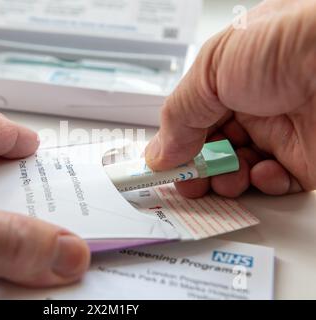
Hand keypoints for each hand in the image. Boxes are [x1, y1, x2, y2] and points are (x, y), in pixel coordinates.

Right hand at [145, 0, 315, 197]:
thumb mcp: (212, 69)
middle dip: (197, 167)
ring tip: (222, 180)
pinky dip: (262, 185)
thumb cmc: (289, 43)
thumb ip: (179, 115)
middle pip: (213, 147)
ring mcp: (282, 132)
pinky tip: (261, 173)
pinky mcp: (307, 160)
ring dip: (224, 179)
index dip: (177, 141)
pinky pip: (274, 183)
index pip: (194, 118)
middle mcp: (256, 105)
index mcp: (231, 77)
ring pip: (239, 169)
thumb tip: (159, 153)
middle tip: (186, 180)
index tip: (161, 164)